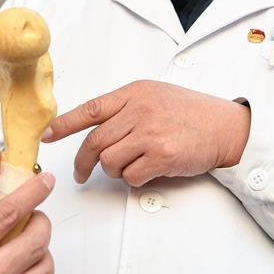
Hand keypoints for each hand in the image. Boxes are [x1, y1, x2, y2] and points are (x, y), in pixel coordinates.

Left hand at [42, 80, 250, 186]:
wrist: (226, 126)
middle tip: (80, 174)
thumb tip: (96, 131)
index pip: (90, 109)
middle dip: (82, 162)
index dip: (64, 124)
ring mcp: (150, 133)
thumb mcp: (156, 96)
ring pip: (109, 162)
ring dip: (113, 172)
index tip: (47, 136)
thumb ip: (127, 108)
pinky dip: (133, 180)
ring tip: (129, 168)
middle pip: (94, 142)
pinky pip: (130, 176)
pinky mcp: (161, 155)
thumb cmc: (192, 113)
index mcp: (135, 93)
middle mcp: (140, 110)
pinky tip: (147, 171)